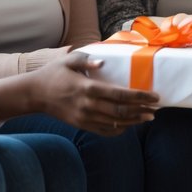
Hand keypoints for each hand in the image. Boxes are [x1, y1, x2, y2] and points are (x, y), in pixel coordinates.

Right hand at [0, 51, 158, 135]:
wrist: (34, 94)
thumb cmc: (54, 74)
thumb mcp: (69, 61)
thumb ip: (87, 61)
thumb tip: (104, 62)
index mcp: (88, 88)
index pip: (121, 94)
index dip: (140, 96)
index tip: (154, 96)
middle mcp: (89, 105)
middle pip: (122, 112)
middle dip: (142, 110)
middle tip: (156, 109)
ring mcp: (85, 118)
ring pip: (116, 123)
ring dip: (134, 121)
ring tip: (148, 117)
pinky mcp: (82, 125)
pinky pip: (105, 131)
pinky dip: (119, 130)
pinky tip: (129, 125)